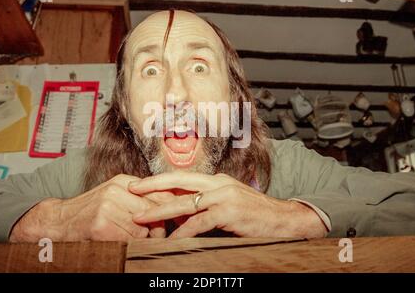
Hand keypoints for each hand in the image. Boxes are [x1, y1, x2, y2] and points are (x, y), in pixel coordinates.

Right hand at [9, 174, 173, 241]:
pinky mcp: (101, 226)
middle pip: (153, 211)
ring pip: (142, 228)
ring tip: (132, 238)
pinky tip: (119, 241)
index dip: (170, 207)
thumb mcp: (116, 195)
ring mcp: (108, 207)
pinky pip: (127, 240)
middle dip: (158, 226)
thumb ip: (139, 198)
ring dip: (142, 238)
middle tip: (157, 235)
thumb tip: (169, 207)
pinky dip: (128, 245)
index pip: (159, 192)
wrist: (59, 220)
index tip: (177, 218)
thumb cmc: (92, 210)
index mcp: (124, 181)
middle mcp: (116, 190)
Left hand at [129, 172, 327, 238]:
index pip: (183, 177)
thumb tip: (181, 214)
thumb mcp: (228, 204)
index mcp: (216, 180)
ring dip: (160, 210)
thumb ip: (206, 205)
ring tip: (141, 217)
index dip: (160, 180)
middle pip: (179, 181)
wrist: (284, 219)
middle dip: (152, 186)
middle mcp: (218, 184)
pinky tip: (172, 238)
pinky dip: (184, 231)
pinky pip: (200, 222)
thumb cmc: (254, 214)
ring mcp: (224, 196)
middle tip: (130, 190)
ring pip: (185, 202)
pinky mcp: (230, 212)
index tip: (140, 184)